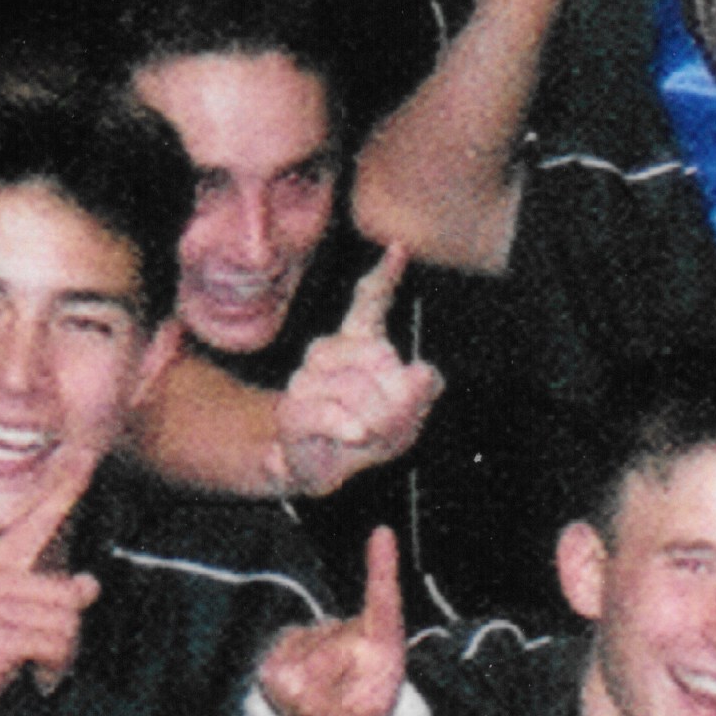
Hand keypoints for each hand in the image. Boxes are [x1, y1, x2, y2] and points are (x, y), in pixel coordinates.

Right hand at [252, 522, 410, 715]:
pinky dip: (285, 697)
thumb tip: (310, 709)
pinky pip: (275, 670)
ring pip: (291, 670)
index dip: (382, 567)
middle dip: (320, 697)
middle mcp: (347, 634)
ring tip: (321, 708)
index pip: (381, 603)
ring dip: (304, 699)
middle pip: (317, 660)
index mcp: (380, 646)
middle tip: (334, 714)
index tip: (382, 533)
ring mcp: (311, 640)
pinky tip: (298, 706)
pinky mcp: (281, 652)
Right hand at [274, 245, 437, 491]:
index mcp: (359, 344)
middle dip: (395, 394)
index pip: (369, 302)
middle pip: (374, 355)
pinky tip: (354, 432)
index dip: (384, 276)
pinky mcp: (292, 411)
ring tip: (366, 433)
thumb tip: (423, 372)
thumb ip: (420, 390)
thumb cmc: (368, 433)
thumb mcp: (408, 413)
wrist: (323, 468)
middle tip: (389, 420)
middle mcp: (327, 353)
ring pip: (352, 387)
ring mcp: (306, 379)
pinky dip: (344, 425)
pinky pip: (324, 411)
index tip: (399, 248)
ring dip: (372, 418)